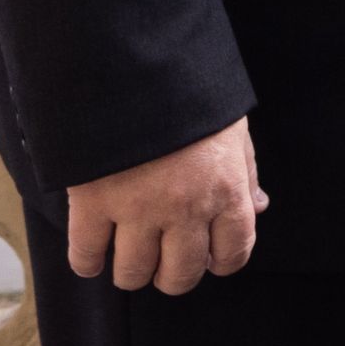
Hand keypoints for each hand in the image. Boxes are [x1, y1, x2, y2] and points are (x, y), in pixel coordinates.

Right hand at [67, 118, 266, 293]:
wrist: (137, 68)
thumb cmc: (191, 98)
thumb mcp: (234, 131)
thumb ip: (245, 174)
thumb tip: (259, 207)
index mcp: (226, 191)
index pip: (234, 252)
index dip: (221, 263)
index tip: (210, 260)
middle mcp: (186, 209)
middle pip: (180, 275)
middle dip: (173, 277)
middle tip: (164, 264)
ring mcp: (138, 210)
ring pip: (134, 274)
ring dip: (132, 273)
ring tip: (130, 258)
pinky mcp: (93, 203)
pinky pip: (86, 254)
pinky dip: (87, 263)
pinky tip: (93, 257)